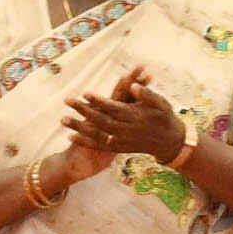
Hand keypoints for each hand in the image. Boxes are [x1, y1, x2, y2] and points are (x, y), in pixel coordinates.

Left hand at [61, 77, 190, 167]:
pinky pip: (99, 146)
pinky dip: (85, 142)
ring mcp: (120, 140)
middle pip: (100, 120)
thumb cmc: (165, 117)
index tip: (85, 93)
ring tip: (63, 119)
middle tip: (68, 100)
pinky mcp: (118, 148)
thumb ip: (146, 94)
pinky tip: (70, 137)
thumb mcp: (161, 103)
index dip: (99, 101)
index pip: (113, 107)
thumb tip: (133, 86)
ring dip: (79, 127)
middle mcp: (125, 129)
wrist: (169, 142)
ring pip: (96, 134)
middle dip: (83, 111)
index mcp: (134, 116)